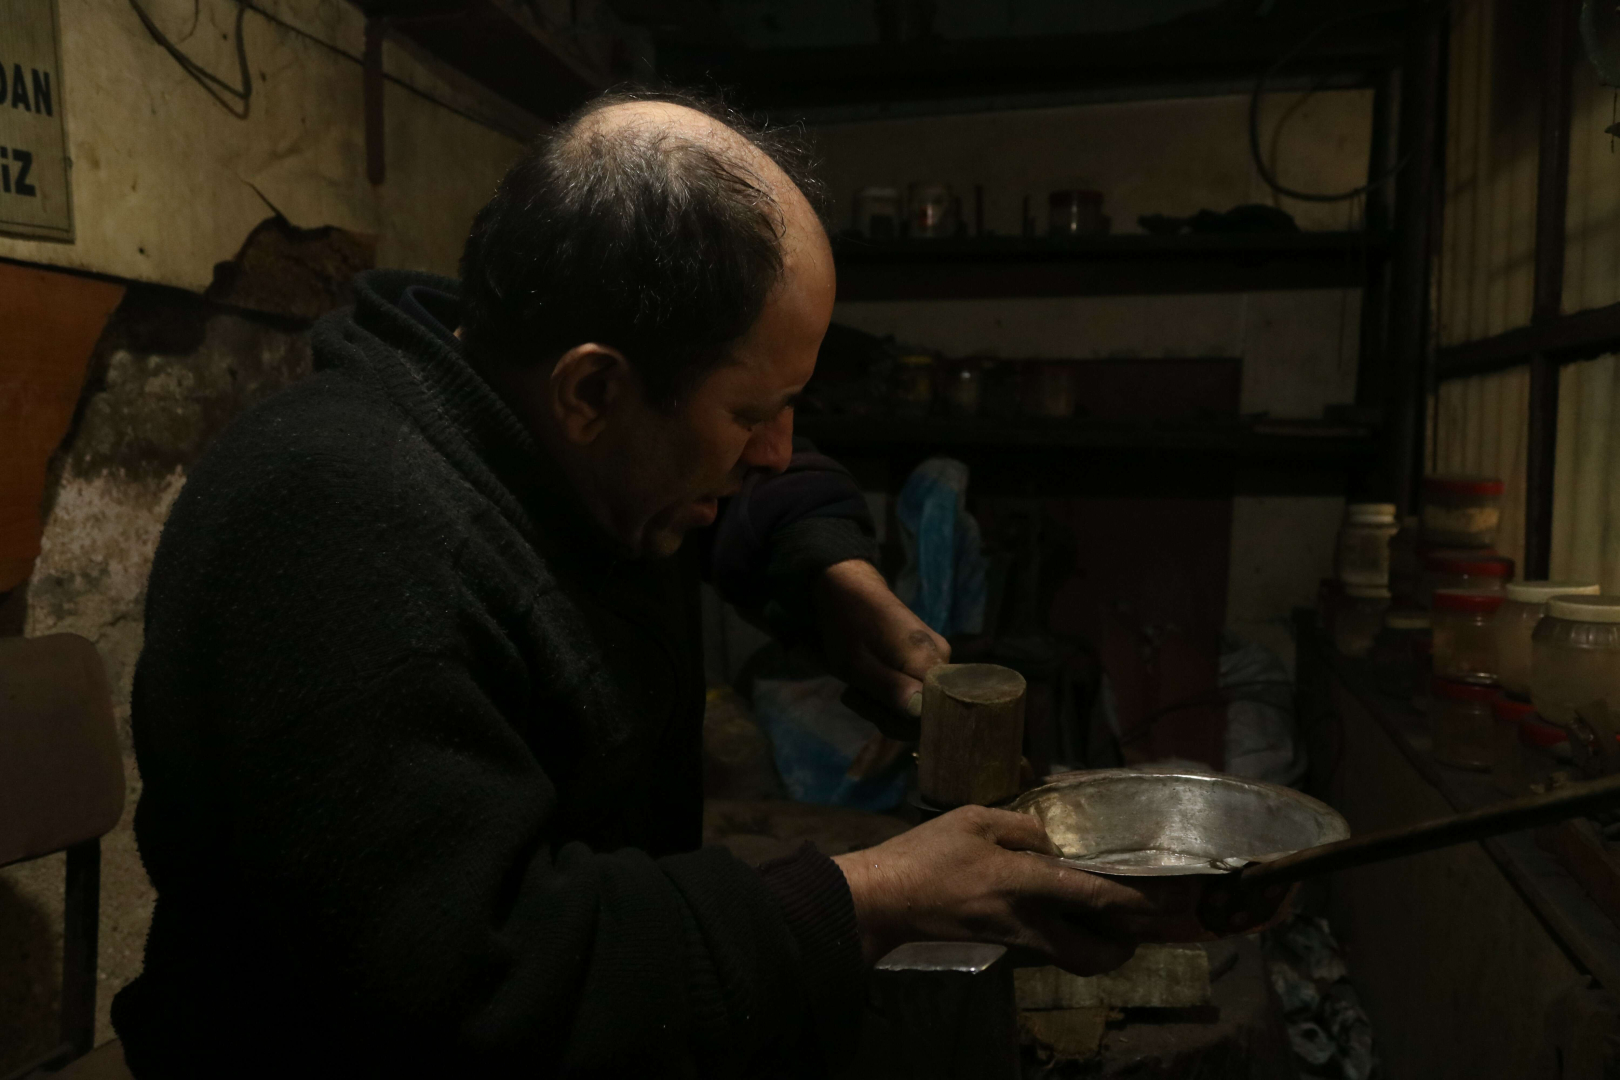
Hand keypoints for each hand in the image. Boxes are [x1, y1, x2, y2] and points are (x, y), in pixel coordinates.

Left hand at [815, 559, 948, 717]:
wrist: (851, 588)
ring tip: (856, 688)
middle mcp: (945, 661)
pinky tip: (869, 684)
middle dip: (887, 715)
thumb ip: (890, 689)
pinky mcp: (930, 661)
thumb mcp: (857, 663)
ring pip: (918, 705)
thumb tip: (920, 714)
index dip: (900, 721)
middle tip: (854, 695)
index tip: (868, 706)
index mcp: (930, 660)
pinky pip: (916, 691)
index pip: (931, 713)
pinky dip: (889, 695)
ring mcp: (940, 660)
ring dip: (884, 706)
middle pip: (925, 712)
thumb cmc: (848, 623)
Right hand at [831, 806, 1205, 974]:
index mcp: (1025, 882)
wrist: (886, 899)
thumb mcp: (974, 819)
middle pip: (1094, 954)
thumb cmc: (927, 853)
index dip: (1138, 901)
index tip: (1172, 897)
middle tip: (1147, 923)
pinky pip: (1051, 948)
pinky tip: (1072, 912)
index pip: (1095, 897)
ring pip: (1074, 957)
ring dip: (1102, 946)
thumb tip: (1053, 840)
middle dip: (1128, 945)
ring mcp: (1015, 939)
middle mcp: (1028, 920)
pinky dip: (1072, 938)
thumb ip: (1022, 826)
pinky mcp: (1002, 944)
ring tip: (1117, 921)